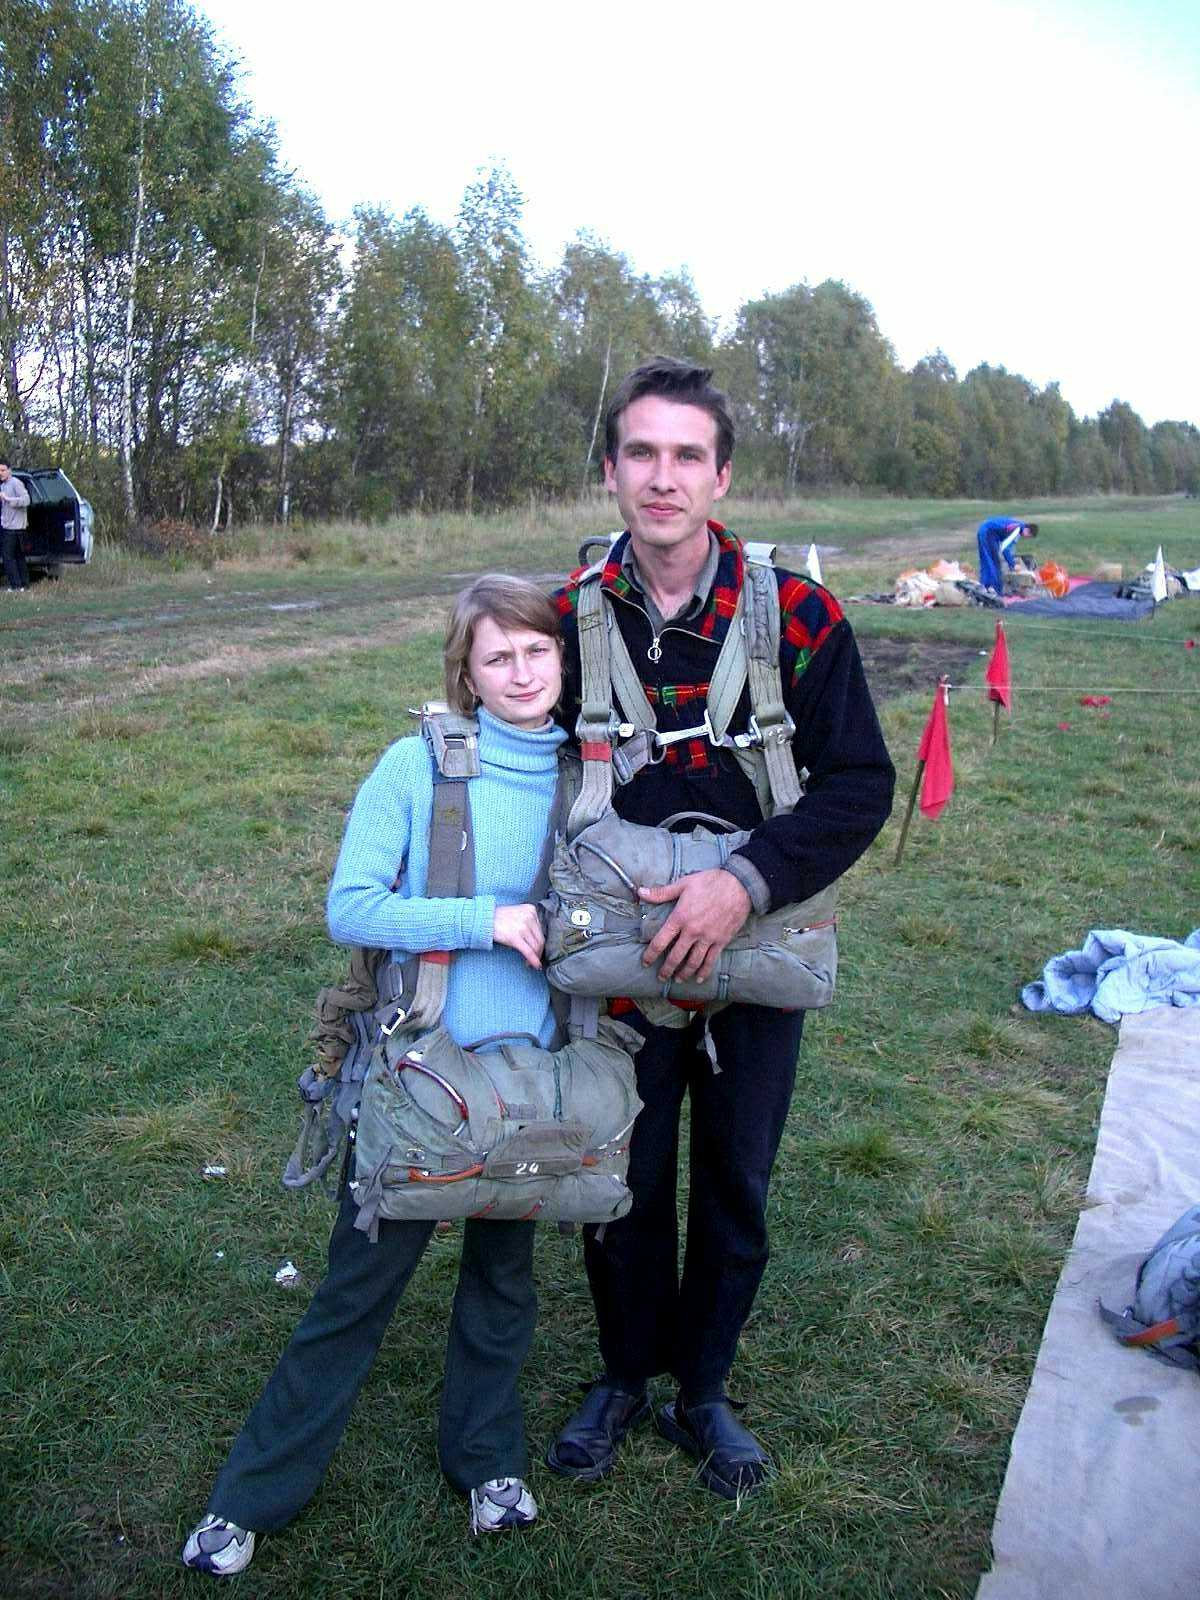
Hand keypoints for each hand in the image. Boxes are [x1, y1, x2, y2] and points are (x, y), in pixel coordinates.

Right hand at [492, 903, 544, 968]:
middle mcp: (529, 916)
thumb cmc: (499, 918)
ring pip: (536, 946)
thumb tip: (536, 940)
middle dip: (539, 951)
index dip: (540, 942)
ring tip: (530, 962)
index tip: (537, 949)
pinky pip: (528, 951)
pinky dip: (533, 960)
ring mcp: (523, 926)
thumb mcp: (517, 914)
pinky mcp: (515, 937)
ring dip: (535, 957)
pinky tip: (535, 965)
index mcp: (531, 910)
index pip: (540, 930)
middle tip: (535, 959)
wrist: (484, 919)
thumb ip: (528, 923)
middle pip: (540, 939)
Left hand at [638, 869, 750, 983]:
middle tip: (661, 977)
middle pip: (676, 957)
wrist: (739, 885)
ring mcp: (707, 938)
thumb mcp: (683, 884)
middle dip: (666, 970)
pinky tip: (699, 978)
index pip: (660, 941)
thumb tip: (640, 892)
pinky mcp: (721, 941)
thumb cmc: (710, 882)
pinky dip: (704, 972)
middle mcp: (692, 931)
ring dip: (684, 973)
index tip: (645, 962)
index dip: (651, 955)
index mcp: (680, 918)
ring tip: (677, 979)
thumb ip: (661, 893)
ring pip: (693, 962)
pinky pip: (711, 960)